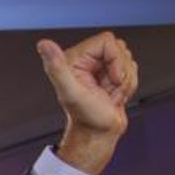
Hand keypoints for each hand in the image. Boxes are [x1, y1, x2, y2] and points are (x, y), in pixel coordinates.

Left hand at [38, 31, 137, 173]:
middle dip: (121, 71)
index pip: (108, 40)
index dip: (115, 59)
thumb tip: (44, 44)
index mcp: (74, 59)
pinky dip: (128, 85)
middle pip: (120, 49)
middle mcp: (86, 61)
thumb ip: (57, 68)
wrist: (98, 134)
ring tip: (110, 95)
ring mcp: (99, 69)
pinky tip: (115, 96)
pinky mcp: (110, 76)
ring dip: (125, 80)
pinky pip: (131, 70)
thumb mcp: (70, 92)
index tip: (110, 78)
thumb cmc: (86, 117)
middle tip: (108, 89)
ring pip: (127, 60)